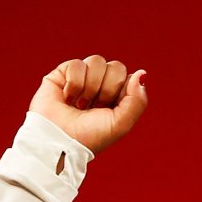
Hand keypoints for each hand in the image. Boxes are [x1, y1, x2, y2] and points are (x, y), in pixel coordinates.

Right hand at [28, 55, 147, 154]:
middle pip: (116, 67)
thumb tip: (141, 72)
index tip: (110, 109)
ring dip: (91, 87)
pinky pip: (77, 64)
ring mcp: (82, 77)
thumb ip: (138, 100)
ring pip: (97, 61)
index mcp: (116, 96)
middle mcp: (100, 85)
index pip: (128, 77)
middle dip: (108, 89)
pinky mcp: (62, 73)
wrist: (60, 140)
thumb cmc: (90, 136)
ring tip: (81, 104)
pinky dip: (74, 83)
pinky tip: (68, 97)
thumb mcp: (122, 123)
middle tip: (95, 106)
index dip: (122, 92)